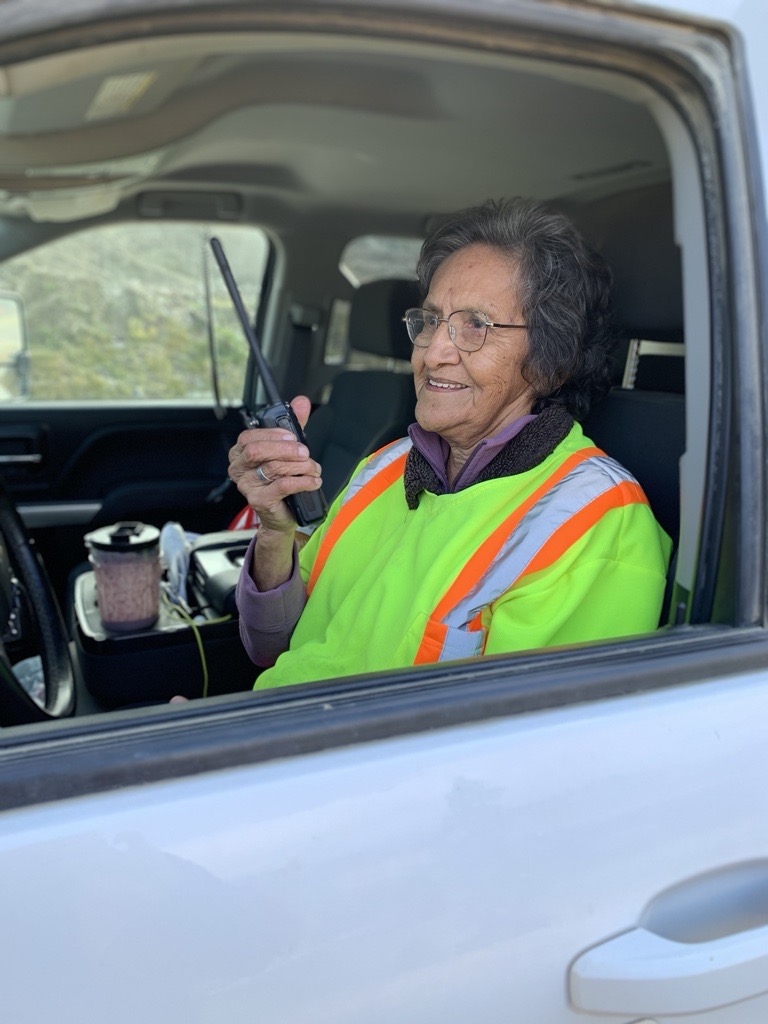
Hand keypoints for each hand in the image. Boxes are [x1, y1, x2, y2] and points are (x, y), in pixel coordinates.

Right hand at [228, 395, 322, 533]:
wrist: (281, 515)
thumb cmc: (280, 480)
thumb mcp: (287, 449)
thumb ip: (293, 425)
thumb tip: (301, 401)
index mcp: (240, 453)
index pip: (249, 437)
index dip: (273, 435)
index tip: (293, 437)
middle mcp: (238, 469)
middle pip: (258, 451)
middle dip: (286, 449)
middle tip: (305, 453)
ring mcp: (247, 486)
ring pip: (274, 467)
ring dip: (300, 466)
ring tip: (314, 469)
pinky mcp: (259, 500)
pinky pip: (283, 485)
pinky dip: (303, 481)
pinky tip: (313, 481)